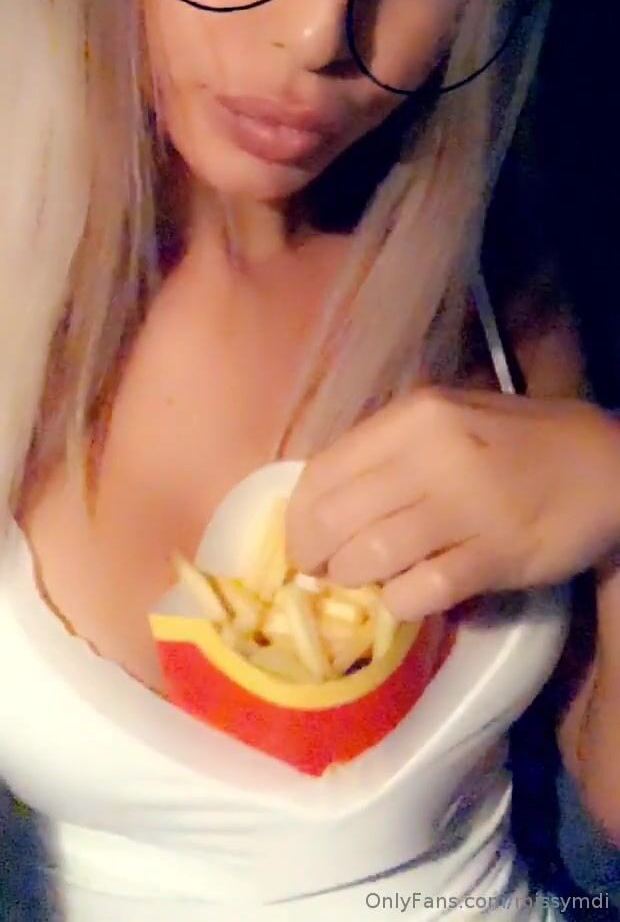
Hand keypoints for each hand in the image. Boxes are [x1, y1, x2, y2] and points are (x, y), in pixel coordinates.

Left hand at [286, 389, 619, 619]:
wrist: (602, 466)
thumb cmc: (515, 442)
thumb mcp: (446, 420)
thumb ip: (388, 451)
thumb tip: (323, 500)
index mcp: (414, 416)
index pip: (324, 471)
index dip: (298, 516)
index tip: (299, 539)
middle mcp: (432, 456)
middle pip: (335, 519)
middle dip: (315, 555)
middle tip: (320, 571)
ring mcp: (464, 507)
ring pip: (369, 557)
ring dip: (353, 579)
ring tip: (362, 582)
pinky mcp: (493, 555)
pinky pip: (420, 591)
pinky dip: (399, 602)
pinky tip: (404, 597)